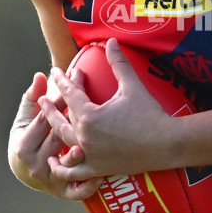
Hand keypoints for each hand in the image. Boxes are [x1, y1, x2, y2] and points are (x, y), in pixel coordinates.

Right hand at [9, 71, 102, 199]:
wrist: (27, 170)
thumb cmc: (29, 137)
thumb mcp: (26, 118)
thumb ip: (32, 97)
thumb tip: (40, 75)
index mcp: (24, 145)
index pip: (44, 119)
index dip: (60, 100)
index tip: (76, 82)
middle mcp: (36, 164)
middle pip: (58, 136)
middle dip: (75, 116)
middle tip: (92, 102)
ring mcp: (51, 180)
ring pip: (67, 163)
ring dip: (77, 154)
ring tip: (87, 146)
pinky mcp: (65, 192)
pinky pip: (78, 190)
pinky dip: (89, 185)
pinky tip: (101, 174)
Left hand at [39, 39, 174, 183]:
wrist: (167, 144)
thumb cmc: (150, 114)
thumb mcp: (132, 86)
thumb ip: (118, 63)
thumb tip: (111, 41)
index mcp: (90, 116)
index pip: (70, 94)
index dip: (62, 81)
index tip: (56, 72)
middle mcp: (84, 137)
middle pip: (62, 118)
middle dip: (54, 105)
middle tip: (44, 97)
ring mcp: (90, 156)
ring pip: (63, 143)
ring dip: (53, 132)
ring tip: (45, 126)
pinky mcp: (98, 169)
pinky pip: (73, 171)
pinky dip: (62, 168)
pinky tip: (54, 163)